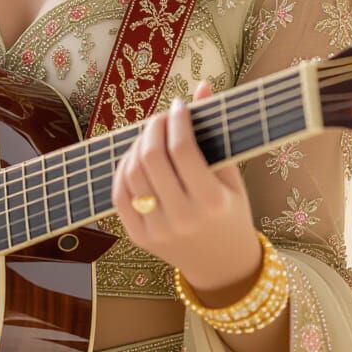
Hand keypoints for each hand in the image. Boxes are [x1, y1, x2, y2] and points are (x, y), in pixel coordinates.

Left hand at [112, 80, 262, 298]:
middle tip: (162, 117)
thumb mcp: (232, 177)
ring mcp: (157, 230)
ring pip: (132, 174)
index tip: (179, 104)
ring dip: (137, 145)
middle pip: (152, 159)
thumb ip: (216, 133)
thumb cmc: (231, 214)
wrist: (222, 266)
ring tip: (150, 135)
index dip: (177, 120)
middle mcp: (182, 218)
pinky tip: (135, 157)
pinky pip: (119, 195)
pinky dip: (123, 169)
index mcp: (211, 203)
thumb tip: (202, 86)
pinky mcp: (138, 238)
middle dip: (153, 127)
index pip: (183, 150)